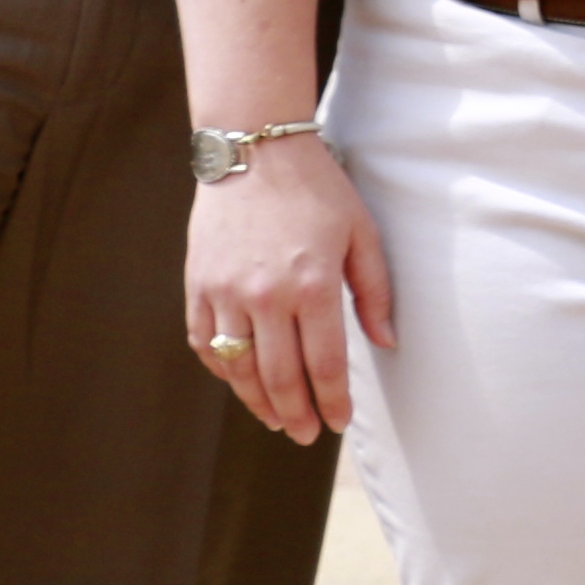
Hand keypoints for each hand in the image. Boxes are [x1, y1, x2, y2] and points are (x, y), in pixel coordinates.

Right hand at [185, 136, 390, 442]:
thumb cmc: (318, 190)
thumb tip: (386, 343)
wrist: (254, 150)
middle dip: (297, 413)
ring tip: (278, 421)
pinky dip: (222, 370)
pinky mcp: (197, 285)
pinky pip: (206, 343)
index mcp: (313, 284)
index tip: (339, 423)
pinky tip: (240, 383)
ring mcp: (225, 292)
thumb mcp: (361, 233)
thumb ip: (375, 292)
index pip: (325, 363)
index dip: (333, 400)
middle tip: (308, 435)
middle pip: (280, 377)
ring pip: (240, 368)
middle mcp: (266, 295)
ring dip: (259, 402)